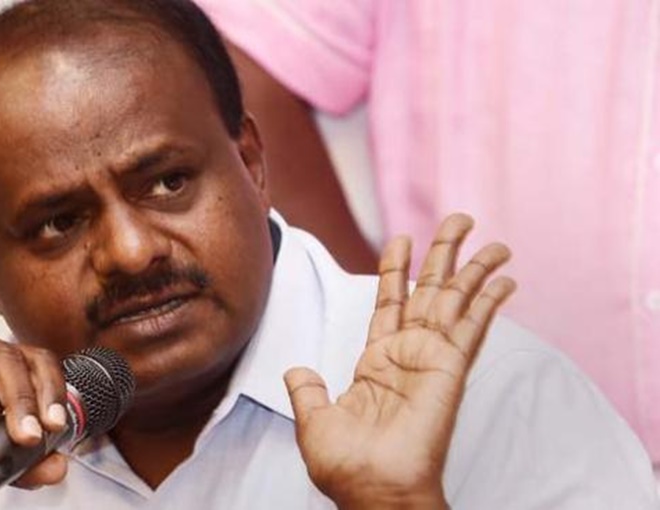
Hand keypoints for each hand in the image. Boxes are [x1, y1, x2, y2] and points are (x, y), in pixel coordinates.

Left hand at [285, 214, 515, 508]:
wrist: (373, 492)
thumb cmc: (347, 468)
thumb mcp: (313, 422)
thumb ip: (306, 391)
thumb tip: (295, 370)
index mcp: (376, 362)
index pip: (388, 302)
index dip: (395, 269)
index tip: (402, 239)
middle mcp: (407, 354)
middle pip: (428, 290)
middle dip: (442, 254)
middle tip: (458, 220)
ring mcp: (431, 360)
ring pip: (455, 301)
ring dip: (473, 269)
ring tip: (491, 240)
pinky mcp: (450, 370)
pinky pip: (472, 328)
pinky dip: (489, 303)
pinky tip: (505, 281)